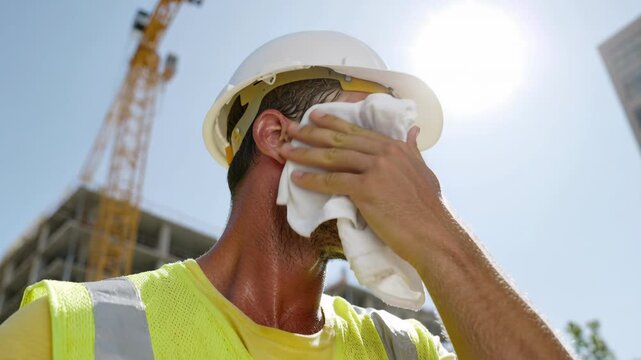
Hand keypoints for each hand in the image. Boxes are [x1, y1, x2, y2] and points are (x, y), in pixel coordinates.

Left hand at [281, 110, 450, 266]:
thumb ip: (413, 150)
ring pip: (333, 157)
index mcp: (397, 147)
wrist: (435, 234)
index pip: (358, 131)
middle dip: (312, 132)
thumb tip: (412, 131)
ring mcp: (376, 169)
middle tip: (290, 128)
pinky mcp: (367, 189)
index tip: (315, 117)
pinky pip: (332, 181)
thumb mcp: (424, 172)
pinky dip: (312, 179)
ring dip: (305, 153)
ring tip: (286, 150)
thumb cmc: (430, 210)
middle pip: (341, 139)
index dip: (334, 123)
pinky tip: (296, 178)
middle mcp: (386, 153)